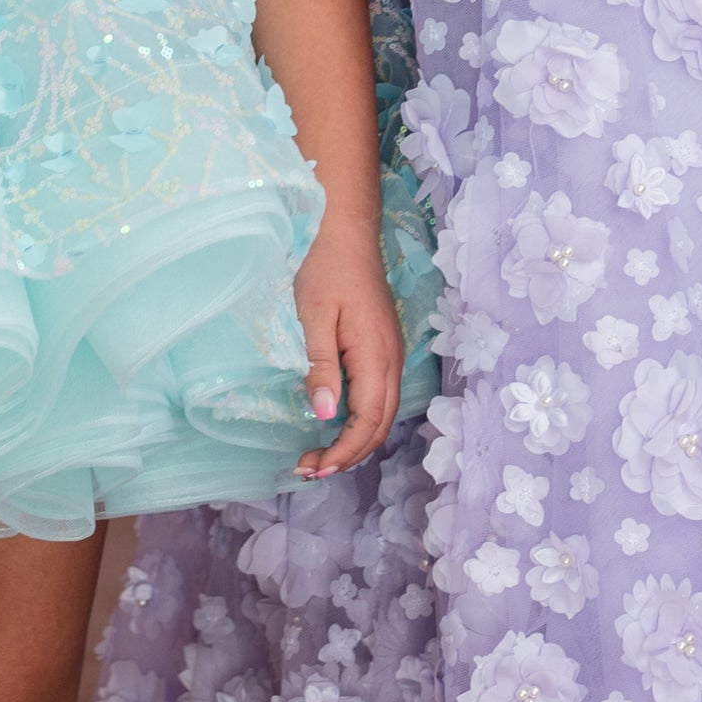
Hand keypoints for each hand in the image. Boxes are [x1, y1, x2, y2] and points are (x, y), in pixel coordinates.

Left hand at [294, 224, 406, 478]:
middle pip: (381, 425)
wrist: (348, 231)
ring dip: (356, 441)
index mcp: (376, 357)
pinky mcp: (384, 347)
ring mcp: (392, 354)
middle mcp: (392, 361)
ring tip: (321, 457)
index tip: (313, 468)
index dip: (343, 451)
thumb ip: (321, 366)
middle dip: (349, 455)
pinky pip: (381, 397)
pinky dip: (363, 422)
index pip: (367, 422)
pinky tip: (339, 424)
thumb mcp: (315, 316)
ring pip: (384, 414)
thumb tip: (324, 415)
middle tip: (310, 470)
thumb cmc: (326, 268)